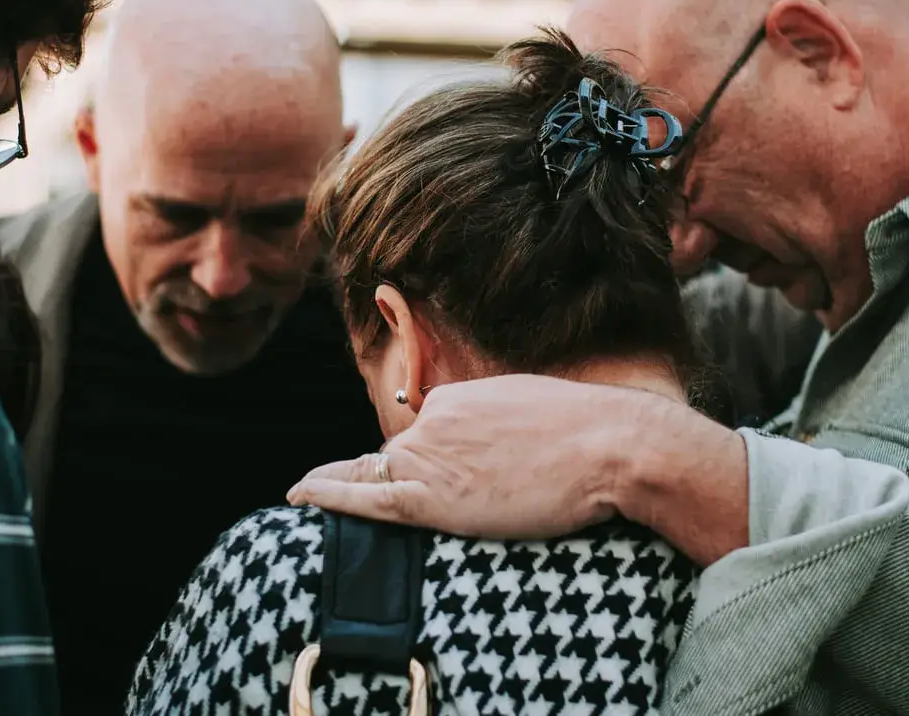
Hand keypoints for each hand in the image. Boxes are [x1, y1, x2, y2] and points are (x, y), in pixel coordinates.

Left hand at [287, 374, 700, 541]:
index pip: (419, 436)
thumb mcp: (527, 409)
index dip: (419, 461)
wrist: (611, 445)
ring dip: (378, 496)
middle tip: (453, 505)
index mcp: (455, 399)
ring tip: (371, 510)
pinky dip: (327, 496)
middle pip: (400, 460)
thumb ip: (490, 426)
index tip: (406, 473)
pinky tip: (297, 497)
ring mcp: (430, 456)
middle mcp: (432, 421)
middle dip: (412, 485)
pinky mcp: (433, 498)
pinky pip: (365, 499)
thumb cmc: (586, 433)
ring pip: (386, 480)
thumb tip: (484, 449)